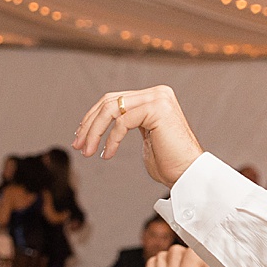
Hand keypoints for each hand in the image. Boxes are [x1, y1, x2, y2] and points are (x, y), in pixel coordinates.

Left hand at [72, 85, 204, 186]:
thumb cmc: (168, 162)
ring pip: (111, 109)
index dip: (92, 117)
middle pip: (109, 101)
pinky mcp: (157, 109)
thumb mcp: (145, 136)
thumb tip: (99, 122)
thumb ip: (128, 123)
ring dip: (94, 132)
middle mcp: (157, 93)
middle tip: (78, 145)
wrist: (188, 174)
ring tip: (87, 151)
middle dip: (89, 124)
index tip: (80, 136)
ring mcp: (158, 98)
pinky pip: (122, 122)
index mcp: (153, 97)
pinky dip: (110, 139)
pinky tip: (107, 154)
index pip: (114, 99)